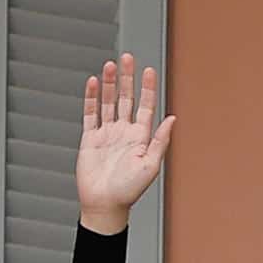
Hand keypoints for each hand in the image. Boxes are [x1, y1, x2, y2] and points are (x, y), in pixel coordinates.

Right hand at [76, 53, 176, 233]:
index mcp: (141, 137)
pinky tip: (94, 83)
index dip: (147, 88)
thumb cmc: (129, 190)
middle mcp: (124, 132)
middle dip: (127, 78)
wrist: (104, 204)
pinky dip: (91, 98)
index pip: (145, 106)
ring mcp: (107, 134)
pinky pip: (90, 114)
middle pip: (126, 98)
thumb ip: (161, 140)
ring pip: (108, 102)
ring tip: (110, 65)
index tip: (148, 70)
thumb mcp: (151, 165)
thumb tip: (173, 118)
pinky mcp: (90, 138)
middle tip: (128, 58)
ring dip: (109, 84)